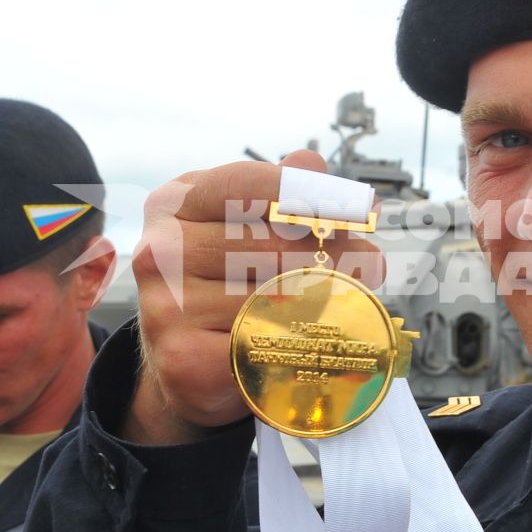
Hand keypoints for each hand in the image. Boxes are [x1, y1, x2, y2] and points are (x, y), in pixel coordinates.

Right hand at [125, 150, 382, 443]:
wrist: (182, 366)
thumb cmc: (222, 285)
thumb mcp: (240, 229)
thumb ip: (276, 195)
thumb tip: (312, 165)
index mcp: (173, 204)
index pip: (249, 184)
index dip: (312, 194)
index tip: (362, 207)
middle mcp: (160, 251)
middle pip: (272, 243)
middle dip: (334, 252)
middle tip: (372, 262)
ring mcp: (166, 307)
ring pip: (276, 298)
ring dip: (327, 303)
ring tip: (352, 303)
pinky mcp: (183, 359)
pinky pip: (266, 346)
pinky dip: (300, 346)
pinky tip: (315, 344)